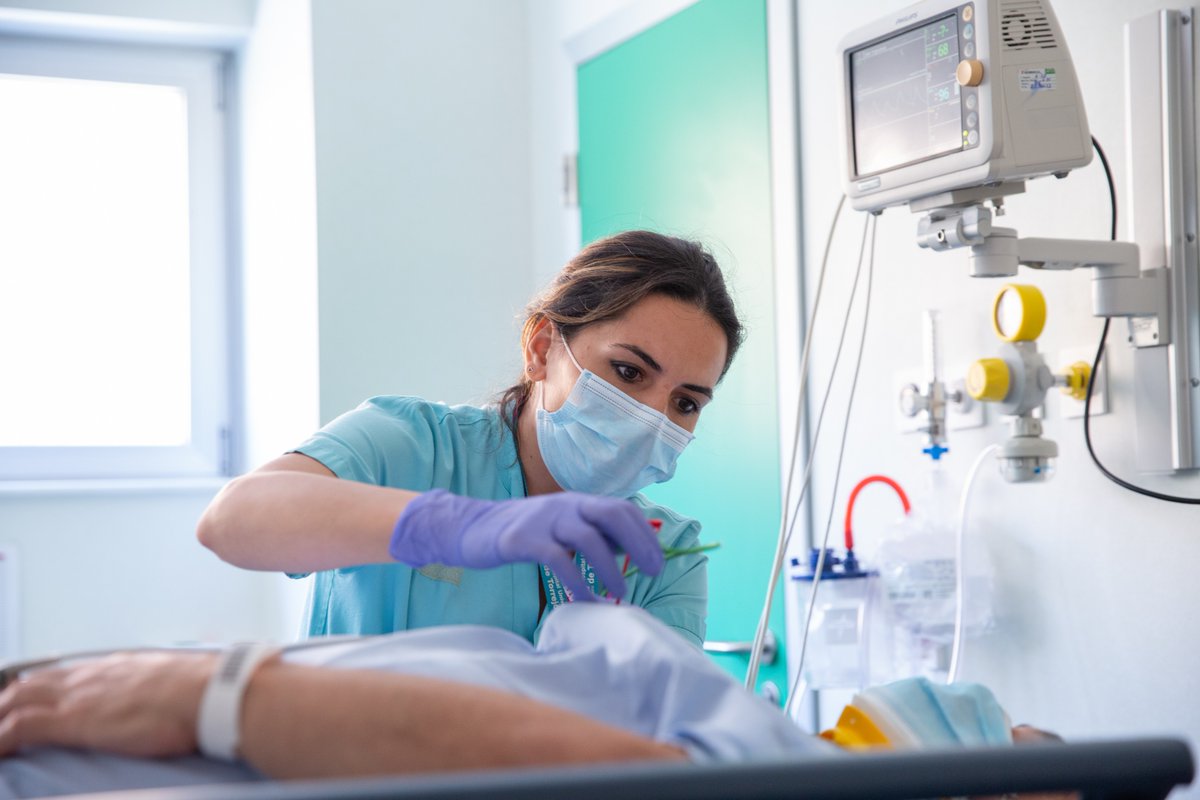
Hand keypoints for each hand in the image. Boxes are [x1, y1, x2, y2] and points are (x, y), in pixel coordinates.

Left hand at [0, 652, 216, 757]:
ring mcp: (79, 695)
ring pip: (17, 699)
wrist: (209, 693)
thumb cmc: (202, 692)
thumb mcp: (174, 683)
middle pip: (31, 683)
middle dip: (8, 700)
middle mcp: (91, 675)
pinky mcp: (73, 720)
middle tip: (0, 715)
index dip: (40, 684)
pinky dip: (1, 738)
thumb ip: (159, 688)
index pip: (65, 672)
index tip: (27, 695)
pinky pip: (19, 727)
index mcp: (115, 666)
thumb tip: (168, 698)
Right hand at [390, 490, 663, 599]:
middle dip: (638, 544)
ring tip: (620, 594)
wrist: (471, 528)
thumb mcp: (559, 527)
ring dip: (610, 568)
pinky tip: (586, 601)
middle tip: (652, 573)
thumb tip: (626, 551)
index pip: (622, 509)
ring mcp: (544, 520)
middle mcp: (566, 505)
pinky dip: (578, 583)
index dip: (644, 534)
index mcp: (578, 502)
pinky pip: (559, 561)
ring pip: (589, 539)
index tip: (657, 561)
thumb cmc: (522, 533)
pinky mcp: (524, 540)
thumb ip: (590, 534)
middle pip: (612, 515)